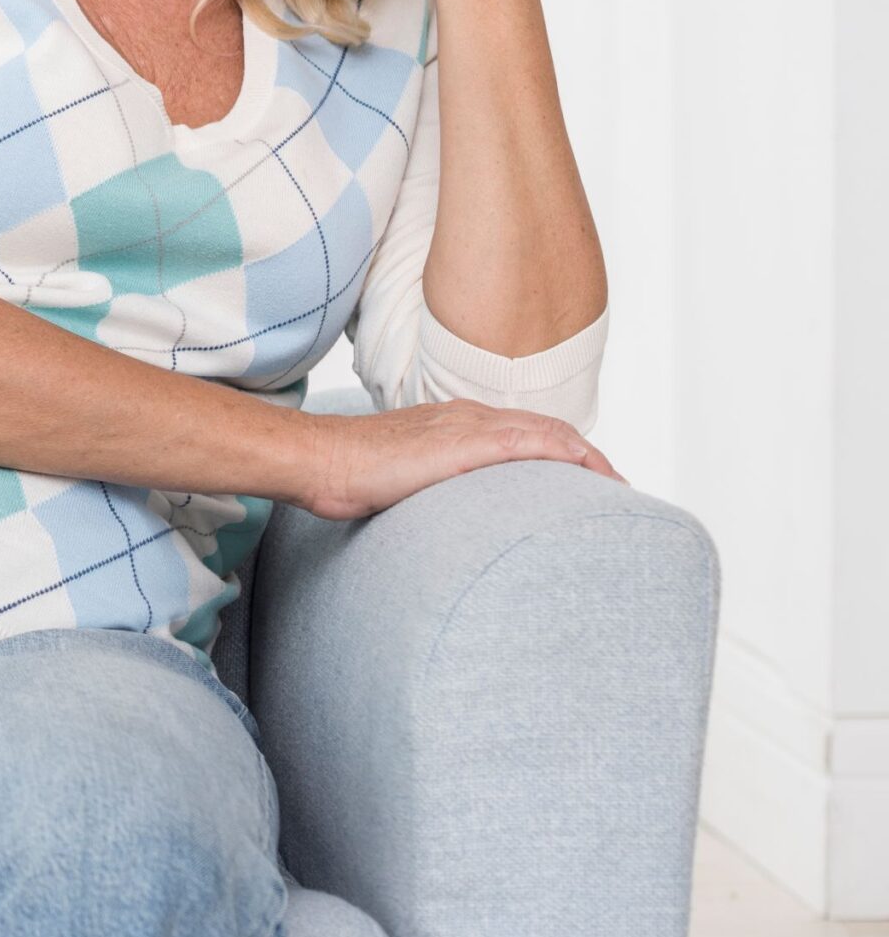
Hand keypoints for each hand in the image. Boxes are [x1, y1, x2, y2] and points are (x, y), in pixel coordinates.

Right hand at [294, 400, 624, 522]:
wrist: (320, 460)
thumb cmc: (348, 474)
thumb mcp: (402, 481)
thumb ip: (431, 488)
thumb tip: (447, 519)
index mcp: (454, 425)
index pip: (522, 432)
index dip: (561, 453)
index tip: (586, 483)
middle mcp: (466, 417)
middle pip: (544, 428)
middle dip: (586, 457)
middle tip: (616, 488)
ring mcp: (465, 426)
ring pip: (544, 431)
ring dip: (585, 456)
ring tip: (613, 486)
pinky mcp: (463, 443)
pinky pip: (526, 441)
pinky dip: (561, 451)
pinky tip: (583, 469)